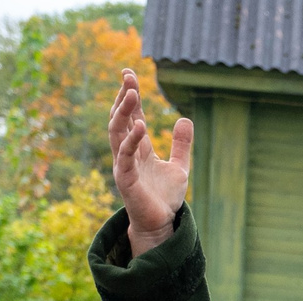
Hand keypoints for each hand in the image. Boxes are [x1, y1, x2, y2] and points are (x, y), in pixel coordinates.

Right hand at [109, 69, 192, 255]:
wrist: (161, 225)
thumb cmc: (165, 198)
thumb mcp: (179, 167)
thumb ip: (181, 145)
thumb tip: (185, 119)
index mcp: (139, 148)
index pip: (133, 116)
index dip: (132, 95)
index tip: (129, 74)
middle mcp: (128, 153)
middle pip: (121, 118)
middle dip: (124, 97)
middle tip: (127, 76)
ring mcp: (124, 165)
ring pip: (117, 132)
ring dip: (123, 112)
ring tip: (131, 93)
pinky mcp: (126, 179)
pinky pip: (125, 155)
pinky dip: (131, 140)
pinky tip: (141, 125)